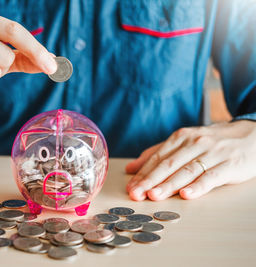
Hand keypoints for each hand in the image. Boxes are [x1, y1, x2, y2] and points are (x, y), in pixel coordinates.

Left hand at [125, 120, 255, 200]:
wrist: (251, 135)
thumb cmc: (213, 142)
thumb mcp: (184, 142)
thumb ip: (157, 154)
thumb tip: (131, 168)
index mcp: (181, 137)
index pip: (157, 157)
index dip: (142, 173)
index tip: (130, 187)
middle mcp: (195, 143)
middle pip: (168, 164)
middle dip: (150, 180)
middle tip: (136, 193)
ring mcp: (213, 153)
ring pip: (187, 171)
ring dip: (169, 184)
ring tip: (154, 195)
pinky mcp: (230, 164)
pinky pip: (212, 177)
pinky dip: (198, 186)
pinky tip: (186, 195)